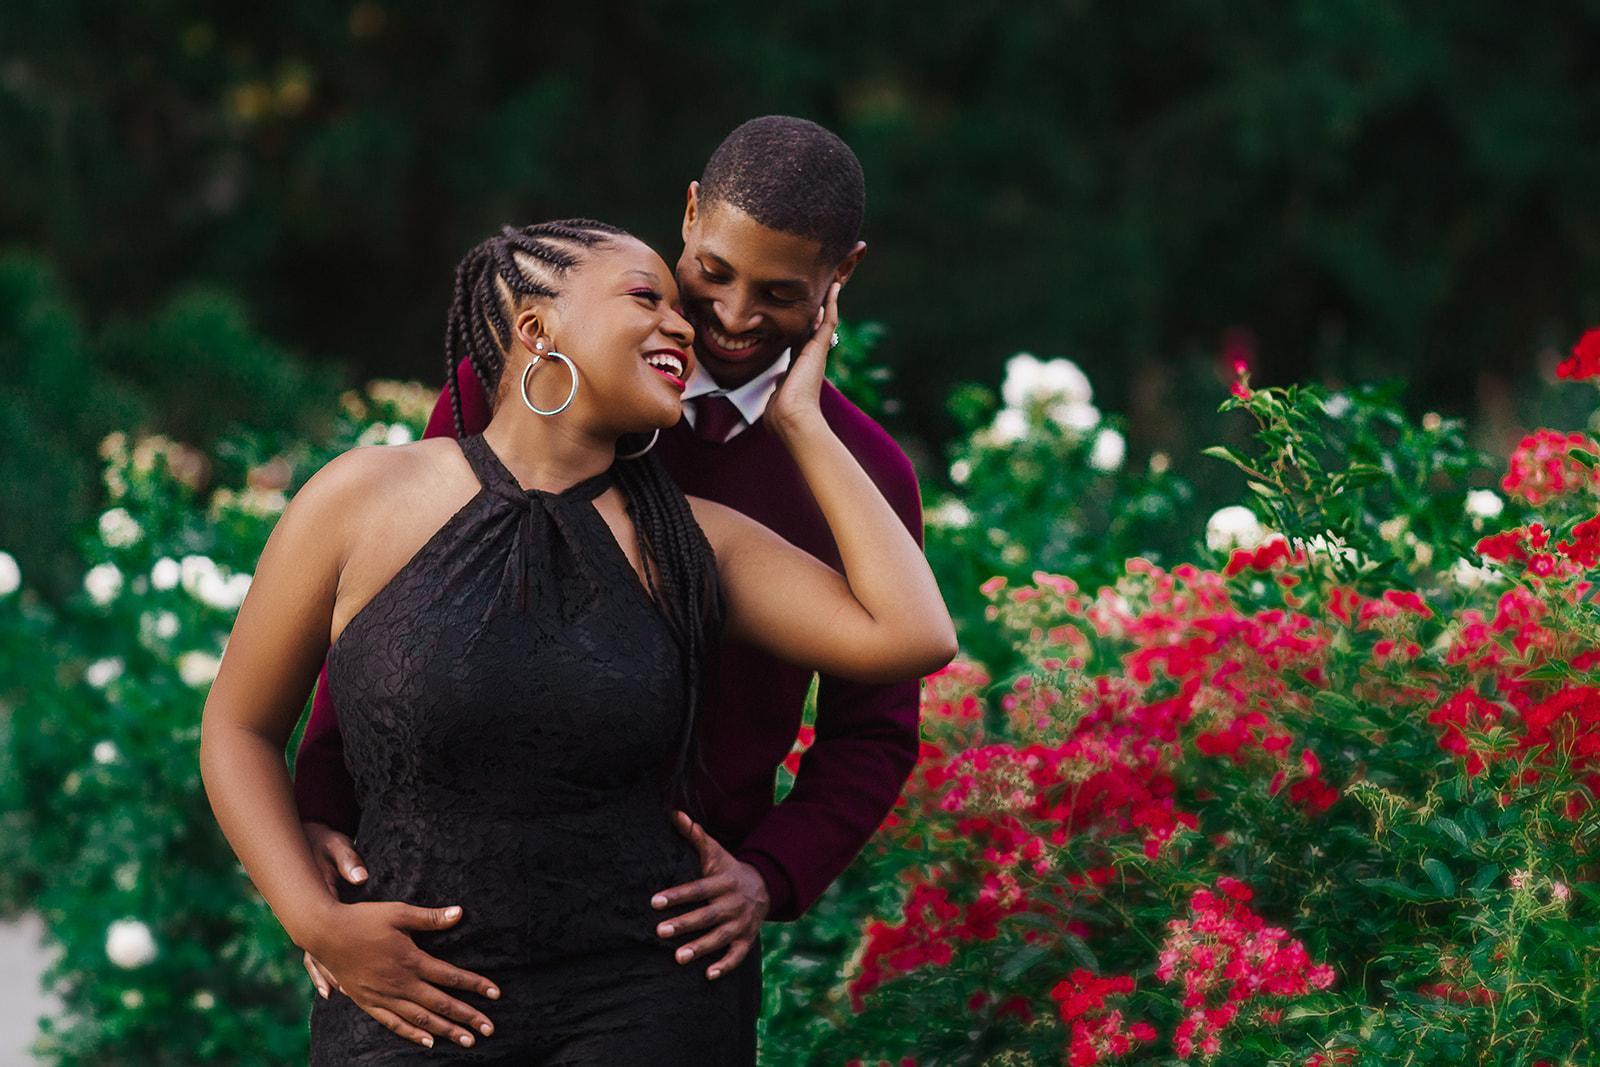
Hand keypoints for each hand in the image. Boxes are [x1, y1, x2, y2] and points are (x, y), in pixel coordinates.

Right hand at [301, 820, 366, 998]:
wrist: (301, 836)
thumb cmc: (320, 841)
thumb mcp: (333, 845)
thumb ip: (347, 859)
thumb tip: (361, 877)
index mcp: (315, 897)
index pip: (323, 926)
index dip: (332, 948)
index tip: (338, 964)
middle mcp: (309, 912)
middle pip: (318, 945)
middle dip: (329, 968)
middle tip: (340, 990)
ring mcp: (308, 917)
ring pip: (316, 951)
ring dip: (326, 971)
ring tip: (336, 992)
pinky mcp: (313, 919)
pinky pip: (317, 947)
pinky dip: (322, 967)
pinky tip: (330, 985)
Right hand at [303, 900, 500, 1050]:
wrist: (323, 933)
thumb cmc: (362, 919)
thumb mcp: (398, 912)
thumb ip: (430, 918)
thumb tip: (460, 913)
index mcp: (410, 960)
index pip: (450, 977)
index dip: (475, 985)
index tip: (496, 994)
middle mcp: (399, 983)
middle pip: (440, 1005)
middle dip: (467, 1017)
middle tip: (489, 1030)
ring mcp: (383, 996)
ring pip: (420, 1019)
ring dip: (446, 1030)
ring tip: (467, 1041)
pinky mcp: (368, 1002)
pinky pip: (393, 1023)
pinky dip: (412, 1034)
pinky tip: (428, 1042)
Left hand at [650, 810, 768, 979]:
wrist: (764, 886)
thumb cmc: (729, 870)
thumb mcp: (716, 852)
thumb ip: (695, 836)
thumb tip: (674, 813)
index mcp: (724, 881)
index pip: (698, 888)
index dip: (677, 894)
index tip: (654, 901)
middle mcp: (733, 903)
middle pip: (708, 915)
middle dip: (685, 924)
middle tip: (660, 932)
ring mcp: (742, 923)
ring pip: (721, 937)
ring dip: (701, 947)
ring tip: (678, 958)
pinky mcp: (747, 939)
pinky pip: (737, 955)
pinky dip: (725, 965)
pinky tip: (707, 975)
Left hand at [765, 281, 840, 437]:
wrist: (792, 418)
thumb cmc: (781, 415)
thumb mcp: (776, 398)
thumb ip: (776, 392)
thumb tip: (774, 396)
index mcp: (798, 368)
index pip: (799, 342)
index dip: (800, 328)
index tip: (800, 316)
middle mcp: (810, 358)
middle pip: (813, 328)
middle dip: (816, 310)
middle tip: (821, 290)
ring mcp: (817, 352)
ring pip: (823, 321)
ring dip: (827, 302)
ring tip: (832, 283)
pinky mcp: (820, 348)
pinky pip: (828, 321)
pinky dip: (832, 304)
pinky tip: (834, 287)